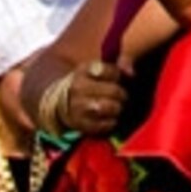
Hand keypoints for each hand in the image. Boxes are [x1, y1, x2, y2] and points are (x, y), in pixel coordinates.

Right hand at [15, 48, 130, 139]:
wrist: (58, 102)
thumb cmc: (86, 83)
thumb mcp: (95, 69)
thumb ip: (117, 66)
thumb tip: (132, 73)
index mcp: (83, 70)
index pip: (111, 71)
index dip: (118, 76)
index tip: (116, 78)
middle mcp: (78, 88)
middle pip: (113, 91)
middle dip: (122, 94)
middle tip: (121, 96)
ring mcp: (78, 107)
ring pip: (109, 108)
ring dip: (117, 108)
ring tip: (116, 107)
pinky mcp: (80, 124)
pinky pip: (104, 125)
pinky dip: (111, 122)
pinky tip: (109, 118)